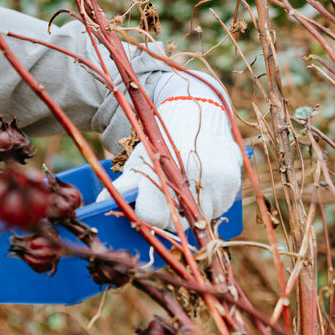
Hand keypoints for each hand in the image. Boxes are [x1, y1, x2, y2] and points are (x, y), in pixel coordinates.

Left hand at [97, 98, 241, 228]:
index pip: (154, 217)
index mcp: (166, 175)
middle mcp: (195, 181)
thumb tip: (101, 204)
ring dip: (191, 211)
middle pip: (178, 222)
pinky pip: (220, 208)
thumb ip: (123, 186)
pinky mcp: (233, 183)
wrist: (196, 113)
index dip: (147, 215)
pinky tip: (201, 185)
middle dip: (168, 215)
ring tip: (183, 189)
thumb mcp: (139, 160)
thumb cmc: (162, 140)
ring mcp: (218, 183)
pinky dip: (209, 203)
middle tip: (164, 199)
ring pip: (201, 218)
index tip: (145, 207)